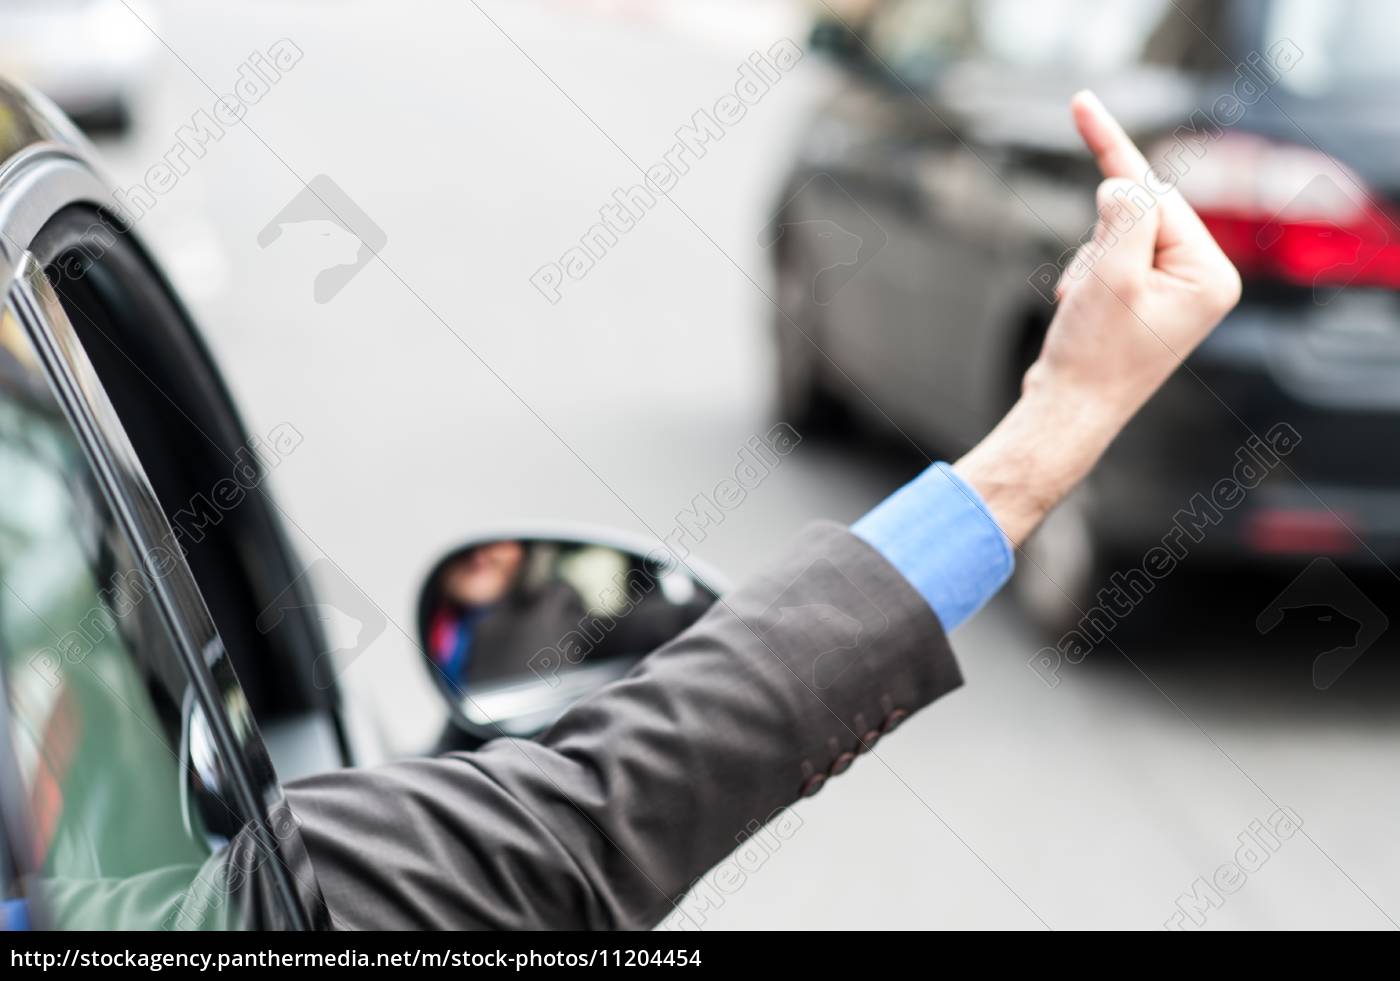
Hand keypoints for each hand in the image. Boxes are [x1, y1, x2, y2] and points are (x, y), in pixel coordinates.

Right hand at [955, 91, 1241, 547]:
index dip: (1114, 160)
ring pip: (1114, 237)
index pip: (1157, 199)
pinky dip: (1083, 279)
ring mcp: (1172, 294)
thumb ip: (1123, 214)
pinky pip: (1107, 261)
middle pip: (1137, 216)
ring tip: (1080, 311)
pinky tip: (1078, 314)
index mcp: (1210, 274)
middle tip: (1084, 292)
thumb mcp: (1110, 274)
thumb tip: (1120, 182)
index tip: (1082, 104)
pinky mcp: (1143, 303)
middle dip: (1098, 240)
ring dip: (1086, 265)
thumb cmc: (1092, 354)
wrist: (1067, 415)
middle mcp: (1201, 282)